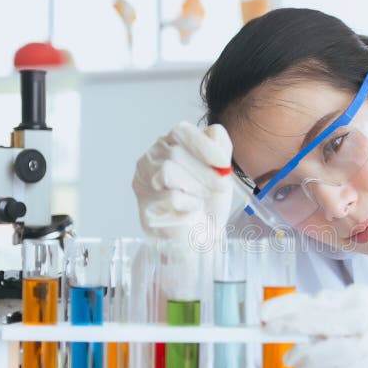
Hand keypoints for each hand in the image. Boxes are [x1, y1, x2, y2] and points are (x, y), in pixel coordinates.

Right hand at [132, 122, 232, 241]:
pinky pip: (170, 196)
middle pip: (177, 152)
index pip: (182, 131)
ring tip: (201, 199)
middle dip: (205, 173)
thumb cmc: (209, 202)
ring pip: (168, 170)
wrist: (203, 236)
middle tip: (218, 188)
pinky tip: (191, 210)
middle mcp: (152, 156)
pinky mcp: (145, 204)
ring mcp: (144, 179)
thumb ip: (219, 147)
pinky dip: (189, 205)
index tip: (223, 164)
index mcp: (170, 143)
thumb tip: (214, 133)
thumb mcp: (221, 170)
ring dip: (195, 188)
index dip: (204, 146)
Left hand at [261, 284, 367, 367]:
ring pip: (343, 363)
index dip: (291, 311)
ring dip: (311, 366)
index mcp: (365, 300)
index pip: (324, 305)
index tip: (266, 316)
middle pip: (337, 337)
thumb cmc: (364, 324)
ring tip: (294, 364)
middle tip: (283, 348)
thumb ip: (311, 309)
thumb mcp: (339, 306)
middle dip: (303, 344)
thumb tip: (272, 316)